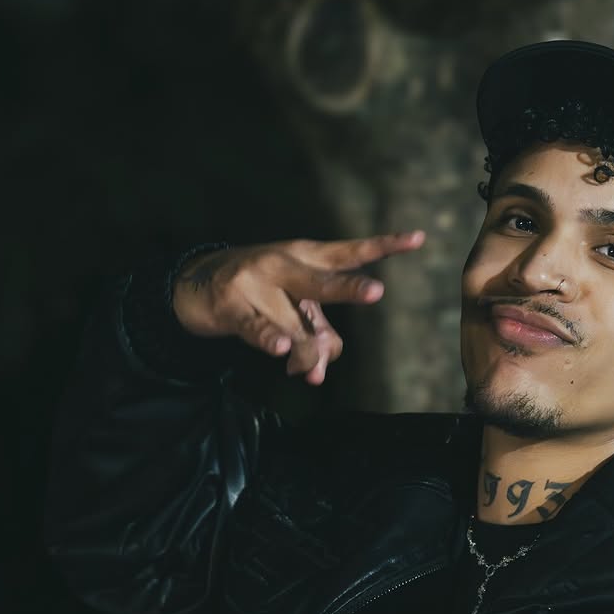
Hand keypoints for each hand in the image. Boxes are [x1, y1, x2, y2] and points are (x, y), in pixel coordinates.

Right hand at [172, 231, 426, 384]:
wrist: (196, 284)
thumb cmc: (259, 291)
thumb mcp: (293, 303)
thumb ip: (318, 332)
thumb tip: (322, 368)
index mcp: (304, 257)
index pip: (348, 252)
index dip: (382, 247)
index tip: (417, 239)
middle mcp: (283, 264)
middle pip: (322, 280)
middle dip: (348, 288)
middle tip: (376, 293)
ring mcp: (256, 284)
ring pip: (293, 323)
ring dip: (307, 352)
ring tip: (314, 373)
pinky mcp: (233, 307)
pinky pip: (257, 329)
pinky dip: (270, 340)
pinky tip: (282, 350)